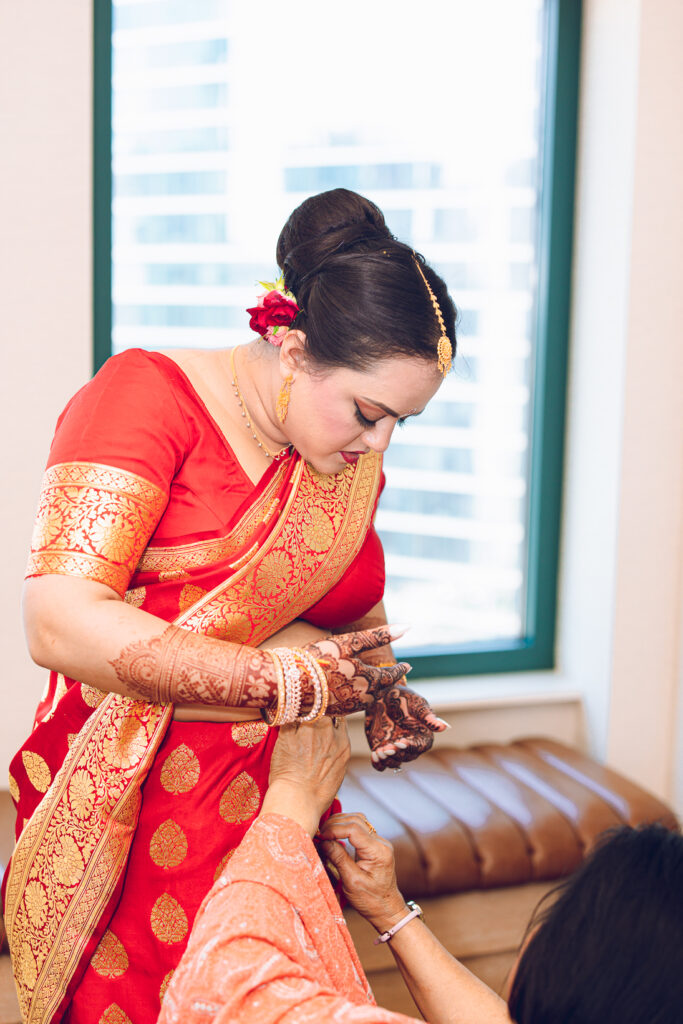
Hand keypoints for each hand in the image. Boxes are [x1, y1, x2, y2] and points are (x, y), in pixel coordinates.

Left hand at [260, 717, 350, 835]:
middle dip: (314, 713)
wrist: (297, 802)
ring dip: (298, 714)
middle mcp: (328, 734)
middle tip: (304, 718)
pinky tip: (280, 728)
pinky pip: (286, 718)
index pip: (339, 718)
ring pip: (304, 711)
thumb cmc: (316, 796)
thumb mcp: (336, 774)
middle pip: (323, 710)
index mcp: (342, 745)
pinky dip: (283, 721)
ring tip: (291, 720)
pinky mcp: (289, 733)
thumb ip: (334, 753)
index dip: (329, 717)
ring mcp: (309, 732)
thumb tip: (328, 748)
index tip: (321, 720)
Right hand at [304, 625, 410, 716]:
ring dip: (372, 689)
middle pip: (381, 689)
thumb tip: (407, 627)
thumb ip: (379, 636)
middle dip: (387, 681)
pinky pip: (353, 703)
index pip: (392, 675)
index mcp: (371, 680)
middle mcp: (364, 698)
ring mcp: (350, 707)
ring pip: (368, 698)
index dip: (400, 670)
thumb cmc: (320, 658)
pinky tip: (351, 688)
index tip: (407, 666)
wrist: (289, 683)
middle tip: (393, 675)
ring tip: (373, 680)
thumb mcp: (350, 642)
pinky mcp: (336, 712)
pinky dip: (357, 695)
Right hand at [318, 813, 406, 932]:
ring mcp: (380, 842)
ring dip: (341, 823)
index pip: (354, 829)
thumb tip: (324, 841)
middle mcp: (381, 843)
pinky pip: (360, 828)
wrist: (386, 909)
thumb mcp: (351, 881)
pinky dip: (346, 827)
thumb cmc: (370, 900)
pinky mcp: (375, 845)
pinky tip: (335, 834)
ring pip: (359, 820)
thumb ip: (338, 858)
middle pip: (357, 820)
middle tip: (320, 832)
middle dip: (336, 823)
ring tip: (325, 832)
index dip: (335, 829)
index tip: (321, 836)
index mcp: (378, 851)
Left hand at [365, 686, 448, 770]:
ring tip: (378, 752)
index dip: (410, 747)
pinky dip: (378, 764)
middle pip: (406, 757)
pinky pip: (380, 764)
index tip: (400, 742)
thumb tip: (443, 727)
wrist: (383, 694)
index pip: (419, 747)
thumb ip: (427, 716)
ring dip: (387, 760)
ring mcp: (395, 749)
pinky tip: (374, 755)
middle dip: (396, 754)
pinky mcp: (381, 749)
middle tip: (386, 748)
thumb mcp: (417, 704)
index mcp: (422, 736)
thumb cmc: (404, 697)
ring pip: (394, 762)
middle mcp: (410, 745)